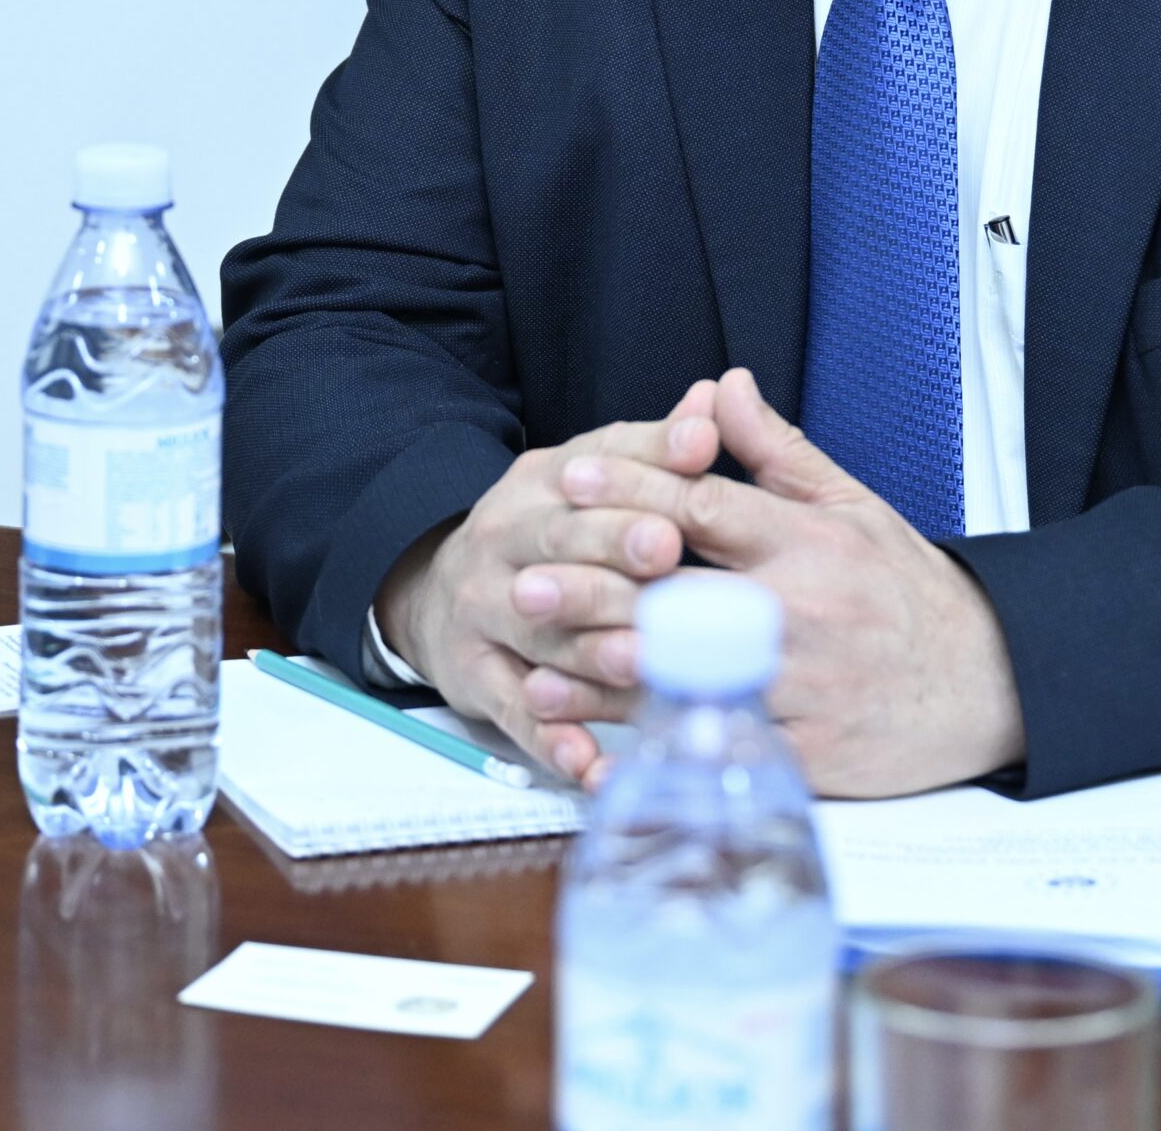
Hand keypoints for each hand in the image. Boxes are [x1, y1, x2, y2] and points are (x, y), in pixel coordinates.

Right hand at [379, 378, 720, 780]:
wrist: (444, 589)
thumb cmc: (549, 527)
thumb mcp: (589, 471)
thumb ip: (655, 445)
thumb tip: (716, 400)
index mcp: (541, 482)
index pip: (595, 467)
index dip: (649, 466)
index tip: (701, 462)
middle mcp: (505, 540)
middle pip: (559, 542)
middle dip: (614, 545)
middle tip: (667, 552)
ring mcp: (485, 612)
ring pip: (540, 631)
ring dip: (591, 647)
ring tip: (642, 658)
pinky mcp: (478, 680)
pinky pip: (515, 713)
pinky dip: (554, 740)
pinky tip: (592, 760)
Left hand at [531, 366, 1025, 797]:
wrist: (985, 682)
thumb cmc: (906, 588)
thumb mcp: (852, 501)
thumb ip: (775, 448)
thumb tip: (719, 384)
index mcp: (807, 539)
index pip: (707, 505)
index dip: (636, 489)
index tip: (573, 476)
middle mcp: (799, 610)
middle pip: (681, 592)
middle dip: (597, 584)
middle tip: (526, 575)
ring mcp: (799, 685)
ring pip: (688, 675)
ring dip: (603, 670)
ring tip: (534, 658)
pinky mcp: (801, 751)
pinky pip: (715, 743)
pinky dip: (650, 741)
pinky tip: (595, 736)